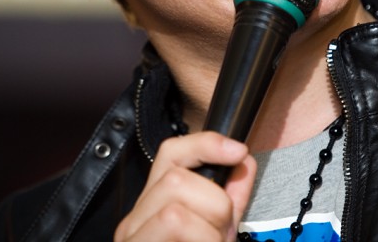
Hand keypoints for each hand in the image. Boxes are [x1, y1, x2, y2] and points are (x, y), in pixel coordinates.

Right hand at [114, 132, 256, 241]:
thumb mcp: (218, 233)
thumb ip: (229, 200)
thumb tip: (243, 162)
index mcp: (153, 207)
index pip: (170, 153)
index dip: (205, 144)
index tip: (239, 152)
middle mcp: (134, 223)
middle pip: (174, 179)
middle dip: (214, 204)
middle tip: (220, 234)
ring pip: (173, 211)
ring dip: (209, 232)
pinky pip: (178, 232)